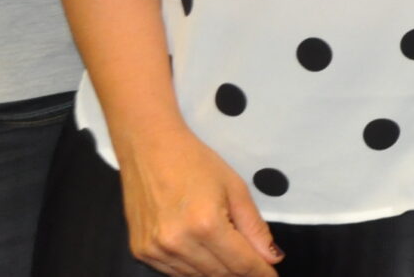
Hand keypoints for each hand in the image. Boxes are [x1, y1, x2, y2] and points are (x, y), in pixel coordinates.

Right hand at [118, 125, 280, 276]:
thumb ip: (254, 227)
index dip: (261, 273)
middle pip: (220, 274)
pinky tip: (204, 255)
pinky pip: (175, 273)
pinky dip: (194, 269)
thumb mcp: (235, 188)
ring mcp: (156, 250)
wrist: (148, 148)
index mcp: (206, 224)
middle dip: (241, 273)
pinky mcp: (141, 252)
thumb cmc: (195, 162)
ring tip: (231, 259)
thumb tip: (273, 259)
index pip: (241, 263)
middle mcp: (179, 243)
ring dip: (218, 273)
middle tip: (255, 267)